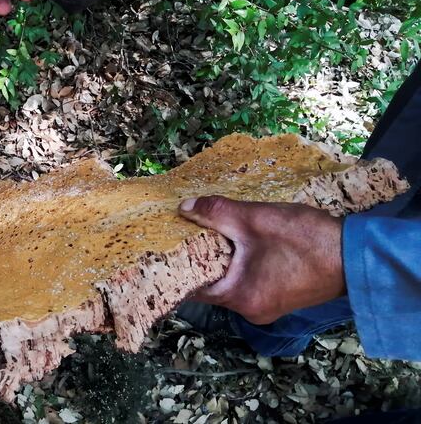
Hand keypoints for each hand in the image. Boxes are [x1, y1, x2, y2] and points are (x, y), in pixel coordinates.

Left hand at [178, 196, 345, 324]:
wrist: (356, 255)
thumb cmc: (307, 239)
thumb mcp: (256, 219)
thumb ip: (217, 213)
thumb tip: (184, 208)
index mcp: (241, 297)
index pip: (193, 289)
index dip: (176, 268)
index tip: (162, 249)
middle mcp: (250, 310)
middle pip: (210, 286)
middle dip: (196, 261)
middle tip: (181, 235)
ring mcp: (266, 307)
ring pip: (229, 283)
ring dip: (219, 261)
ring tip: (205, 235)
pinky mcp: (279, 298)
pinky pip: (247, 283)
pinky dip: (237, 266)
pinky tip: (234, 244)